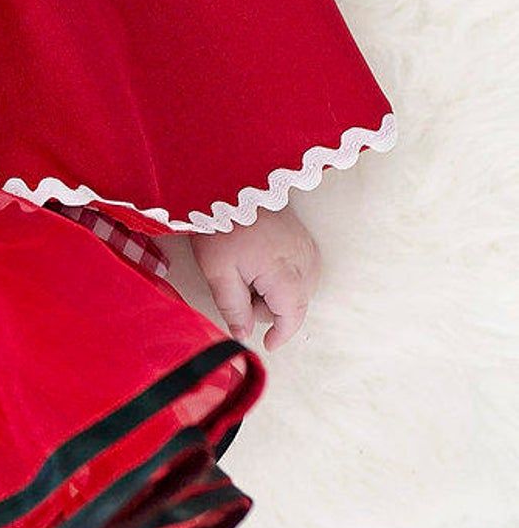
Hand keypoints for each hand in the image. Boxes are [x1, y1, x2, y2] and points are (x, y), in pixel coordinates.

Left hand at [188, 202, 320, 351]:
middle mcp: (305, 263)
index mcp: (286, 274)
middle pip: (293, 305)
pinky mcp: (304, 240)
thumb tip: (243, 335)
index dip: (279, 335)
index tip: (267, 344)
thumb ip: (233, 308)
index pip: (292, 318)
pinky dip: (281, 277)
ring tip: (247, 272)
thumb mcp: (219, 272)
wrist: (231, 183)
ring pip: (297, 289)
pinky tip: (259, 263)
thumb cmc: (223, 224)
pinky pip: (300, 271)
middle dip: (266, 307)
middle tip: (238, 287)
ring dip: (273, 292)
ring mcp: (308, 249)